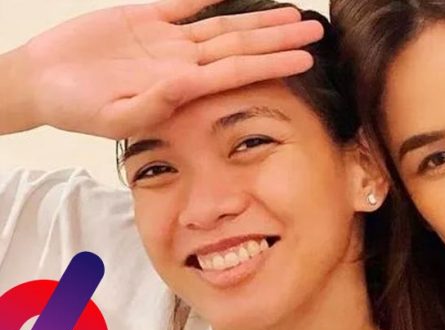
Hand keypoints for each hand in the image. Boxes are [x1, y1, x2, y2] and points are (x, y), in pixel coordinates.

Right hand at [15, 0, 322, 138]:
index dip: (272, 63)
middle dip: (279, 38)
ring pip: (223, 25)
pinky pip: (186, 2)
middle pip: (241, 45)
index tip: (306, 58)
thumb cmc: (75, 107)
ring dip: (258, 18)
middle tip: (316, 30)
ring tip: (292, 13)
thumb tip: (188, 84)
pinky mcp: (147, 18)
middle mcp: (183, 61)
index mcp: (181, 85)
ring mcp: (168, 39)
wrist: (42, 82)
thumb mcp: (113, 116)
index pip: (237, 71)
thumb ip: (153, 102)